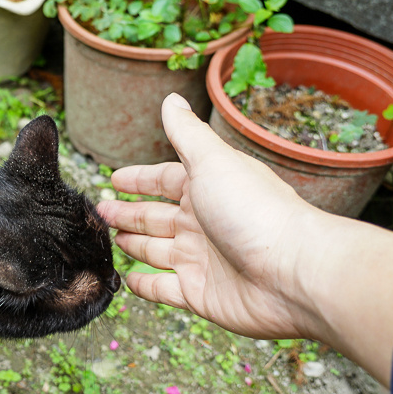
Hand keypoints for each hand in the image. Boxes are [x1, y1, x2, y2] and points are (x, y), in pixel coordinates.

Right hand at [95, 94, 392, 385]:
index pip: (165, 180)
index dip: (140, 179)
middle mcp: (204, 223)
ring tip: (108, 239)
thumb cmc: (255, 211)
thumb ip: (187, 134)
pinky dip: (145, 285)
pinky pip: (163, 288)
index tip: (114, 179)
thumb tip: (171, 99)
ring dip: (133, 244)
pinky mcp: (199, 294)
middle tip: (99, 211)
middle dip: (129, 212)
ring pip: (156, 250)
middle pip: (157, 216)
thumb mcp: (213, 162)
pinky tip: (127, 279)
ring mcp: (201, 260)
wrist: (293, 272)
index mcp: (208, 188)